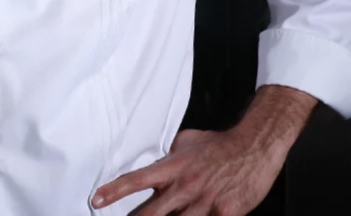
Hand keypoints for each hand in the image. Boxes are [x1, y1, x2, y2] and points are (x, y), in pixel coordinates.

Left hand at [91, 86, 316, 215]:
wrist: (254, 147)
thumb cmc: (219, 144)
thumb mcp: (187, 141)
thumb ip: (169, 156)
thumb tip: (155, 162)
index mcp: (174, 167)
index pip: (137, 179)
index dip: (115, 190)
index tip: (96, 199)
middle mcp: (186, 187)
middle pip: (152, 213)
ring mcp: (206, 204)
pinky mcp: (225, 215)